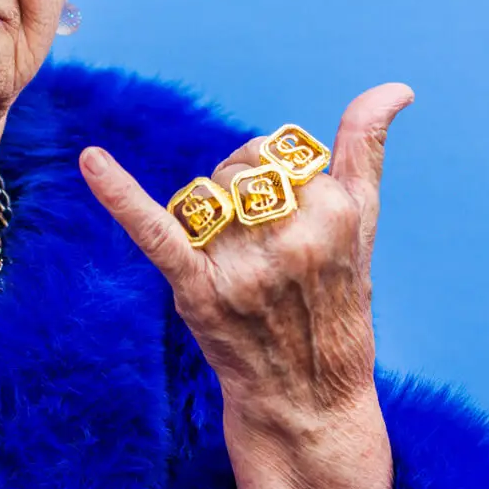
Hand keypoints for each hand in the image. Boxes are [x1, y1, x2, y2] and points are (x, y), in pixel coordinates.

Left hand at [79, 84, 414, 488]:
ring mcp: (245, 265)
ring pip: (204, 194)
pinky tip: (91, 160)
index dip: (270, 173)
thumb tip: (397, 87)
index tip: (284, 213)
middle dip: (239, 189)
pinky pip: (154, 230)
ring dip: (208, 214)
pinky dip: (118, 193)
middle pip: (239, 168)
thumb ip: (367, 149)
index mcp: (337, 212)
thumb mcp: (364, 225)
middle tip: (259, 244)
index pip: (277, 151)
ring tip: (235, 260)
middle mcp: (294, 237)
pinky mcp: (199, 290)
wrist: (310, 400)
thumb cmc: (338, 302)